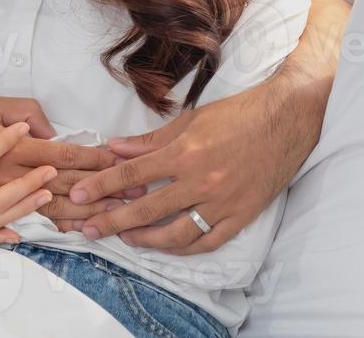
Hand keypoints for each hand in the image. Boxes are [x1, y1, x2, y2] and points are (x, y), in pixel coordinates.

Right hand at [0, 97, 144, 226]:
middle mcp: (4, 180)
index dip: (91, 158)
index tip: (116, 160)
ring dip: (78, 215)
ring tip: (107, 216)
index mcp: (9, 151)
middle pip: (59, 189)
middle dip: (97, 189)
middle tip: (128, 192)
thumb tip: (49, 130)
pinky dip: (39, 230)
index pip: (60, 157)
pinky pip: (13, 228)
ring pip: (43, 213)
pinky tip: (59, 231)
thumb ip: (24, 113)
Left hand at [70, 74, 317, 253]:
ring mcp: (222, 201)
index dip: (101, 186)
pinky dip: (184, 248)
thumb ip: (150, 140)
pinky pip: (208, 241)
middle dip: (112, 220)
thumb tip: (114, 148)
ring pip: (176, 233)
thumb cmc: (236, 115)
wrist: (286, 121)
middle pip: (147, 208)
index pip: (132, 173)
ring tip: (125, 239)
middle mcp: (201, 180)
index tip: (77, 195)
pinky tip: (166, 246)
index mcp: (184, 152)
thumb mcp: (189, 120)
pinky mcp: (242, 215)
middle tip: (88, 229)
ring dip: (146, 240)